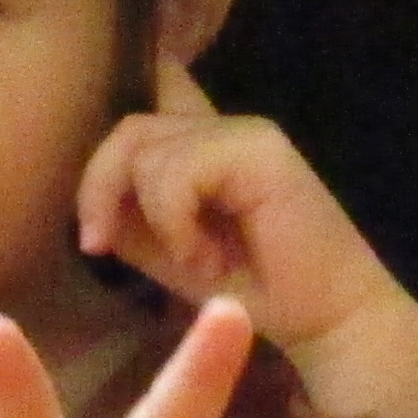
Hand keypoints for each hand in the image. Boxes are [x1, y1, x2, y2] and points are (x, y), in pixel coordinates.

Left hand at [79, 62, 417, 417]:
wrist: (327, 321)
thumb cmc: (253, 293)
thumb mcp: (169, 253)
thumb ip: (131, 217)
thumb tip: (91, 202)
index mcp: (204, 143)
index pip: (151, 95)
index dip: (116, 118)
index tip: (101, 186)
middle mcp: (223, 126)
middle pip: (129, 129)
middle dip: (98, 189)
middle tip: (100, 246)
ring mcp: (244, 132)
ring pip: (146, 150)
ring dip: (153, 217)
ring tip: (193, 260)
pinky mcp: (259, 150)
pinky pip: (176, 172)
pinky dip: (175, 222)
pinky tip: (205, 258)